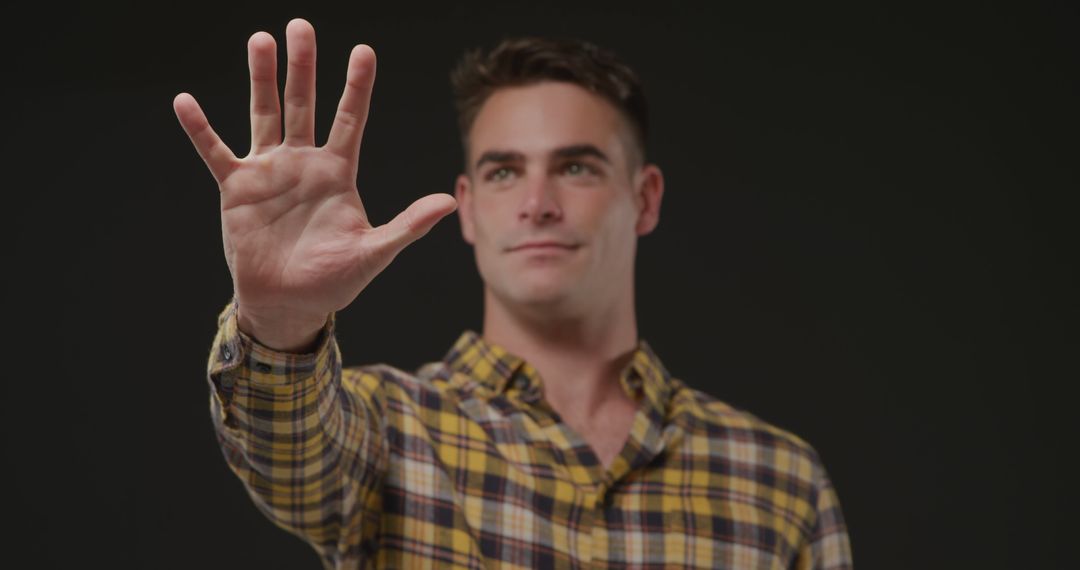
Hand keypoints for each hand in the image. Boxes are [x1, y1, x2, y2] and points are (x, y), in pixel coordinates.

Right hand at [174, 19, 456, 350]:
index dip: (357, 87)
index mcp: (337, 173)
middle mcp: (303, 164)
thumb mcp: (374, 253)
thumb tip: (448, 201)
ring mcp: (269, 172)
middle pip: (304, 104)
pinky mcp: (237, 189)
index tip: (364, 51)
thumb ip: (408, 226)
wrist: (289, 304)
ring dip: (261, 78)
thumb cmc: (335, 280)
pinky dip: (200, 129)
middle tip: (300, 26)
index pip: (349, 120)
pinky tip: (185, 101)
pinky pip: (216, 151)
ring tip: (260, 40)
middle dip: (303, 66)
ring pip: (265, 114)